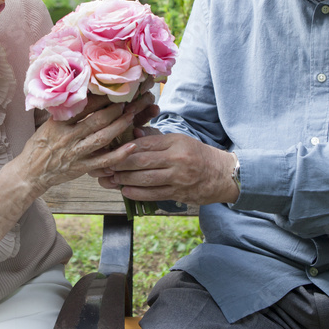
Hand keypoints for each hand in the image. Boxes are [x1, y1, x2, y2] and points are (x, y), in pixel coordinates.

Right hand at [14, 100, 146, 194]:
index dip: (100, 98)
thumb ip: (63, 114)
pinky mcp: (82, 167)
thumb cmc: (38, 147)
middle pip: (97, 120)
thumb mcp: (47, 125)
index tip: (110, 92)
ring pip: (103, 137)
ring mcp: (76, 153)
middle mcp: (68, 137)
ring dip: (119, 125)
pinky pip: (104, 160)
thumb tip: (80, 96)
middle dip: (114, 110)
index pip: (83, 107)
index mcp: (59, 124)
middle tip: (125, 103)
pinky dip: (120, 154)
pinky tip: (132, 146)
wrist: (30, 173)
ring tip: (130, 116)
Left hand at [95, 132, 237, 205]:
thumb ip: (157, 139)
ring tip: (112, 179)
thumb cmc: (198, 155)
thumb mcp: (180, 141)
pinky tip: (126, 191)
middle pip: (141, 161)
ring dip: (125, 180)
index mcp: (176, 142)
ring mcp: (178, 178)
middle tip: (104, 165)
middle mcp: (177, 159)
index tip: (111, 149)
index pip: (145, 143)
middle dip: (120, 164)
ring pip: (145, 179)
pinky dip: (137, 193)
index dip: (125, 148)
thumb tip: (133, 135)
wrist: (223, 175)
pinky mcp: (179, 193)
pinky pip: (154, 194)